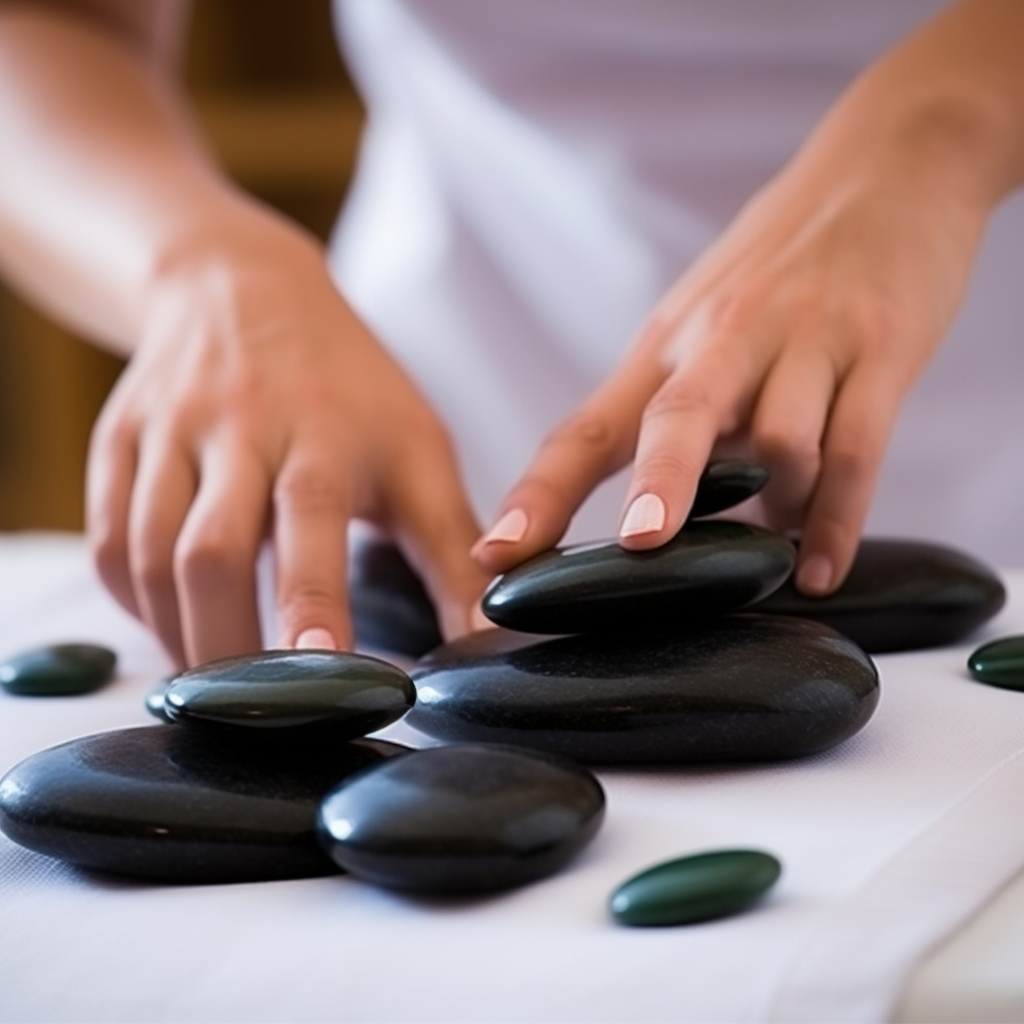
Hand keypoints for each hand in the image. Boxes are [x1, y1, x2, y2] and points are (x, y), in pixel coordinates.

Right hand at [87, 218, 489, 667]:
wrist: (240, 288)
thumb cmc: (349, 386)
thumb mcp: (417, 451)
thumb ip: (452, 548)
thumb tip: (488, 640)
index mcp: (326, 429)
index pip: (312, 519)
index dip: (312, 603)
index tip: (324, 672)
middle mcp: (240, 427)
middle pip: (209, 551)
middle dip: (227, 646)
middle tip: (256, 714)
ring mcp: (168, 432)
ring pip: (146, 555)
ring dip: (178, 636)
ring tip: (216, 686)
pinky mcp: (118, 441)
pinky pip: (108, 541)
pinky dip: (136, 602)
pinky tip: (174, 626)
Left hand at [473, 96, 989, 593]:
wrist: (889, 164)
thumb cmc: (777, 268)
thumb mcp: (702, 327)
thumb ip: (676, 415)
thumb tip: (650, 521)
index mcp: (665, 346)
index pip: (584, 431)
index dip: (537, 496)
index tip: (495, 554)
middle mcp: (724, 338)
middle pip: (679, 418)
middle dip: (660, 482)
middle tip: (640, 542)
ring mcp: (805, 339)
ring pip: (781, 443)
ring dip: (777, 507)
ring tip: (776, 546)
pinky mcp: (881, 346)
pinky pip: (857, 450)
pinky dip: (837, 520)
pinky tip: (818, 571)